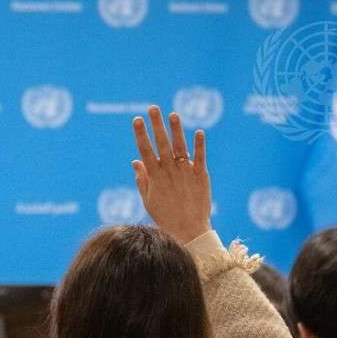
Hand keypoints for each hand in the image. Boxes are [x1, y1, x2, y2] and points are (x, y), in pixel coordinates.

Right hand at [131, 105, 211, 243]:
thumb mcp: (148, 199)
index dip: (140, 134)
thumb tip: (135, 161)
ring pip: (180, 146)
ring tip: (173, 114)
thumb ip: (142, 179)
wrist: (188, 229)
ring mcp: (185, 172)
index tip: (136, 119)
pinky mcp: (201, 175)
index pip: (145, 150)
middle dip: (156, 124)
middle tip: (153, 108)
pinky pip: (200, 157)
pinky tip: (199, 131)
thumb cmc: (165, 216)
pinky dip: (199, 145)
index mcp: (155, 176)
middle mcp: (169, 171)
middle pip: (161, 144)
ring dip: (177, 129)